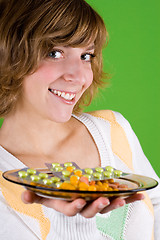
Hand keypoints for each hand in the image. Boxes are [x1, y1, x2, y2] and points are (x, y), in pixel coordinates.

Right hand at [21, 190, 144, 217]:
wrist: (69, 195)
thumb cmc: (56, 195)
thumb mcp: (44, 194)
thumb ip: (34, 195)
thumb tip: (23, 194)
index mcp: (67, 206)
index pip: (70, 209)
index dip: (75, 206)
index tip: (79, 200)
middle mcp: (82, 207)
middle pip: (90, 211)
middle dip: (96, 206)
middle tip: (102, 200)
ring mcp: (94, 203)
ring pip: (104, 206)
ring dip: (113, 203)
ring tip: (121, 199)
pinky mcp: (104, 198)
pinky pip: (116, 199)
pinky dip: (127, 198)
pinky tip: (138, 195)